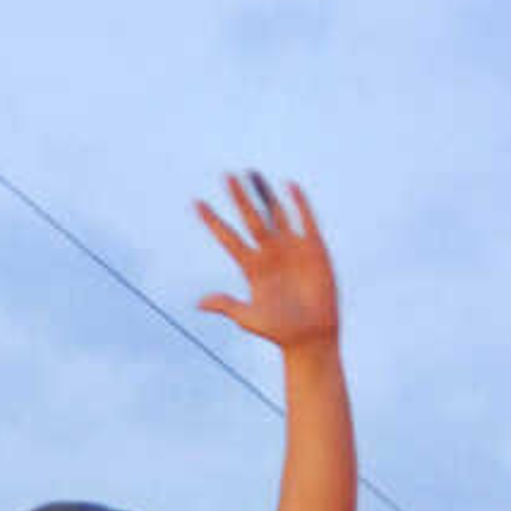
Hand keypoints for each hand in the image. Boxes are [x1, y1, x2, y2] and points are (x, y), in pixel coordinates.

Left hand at [195, 172, 337, 353]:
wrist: (312, 337)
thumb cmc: (279, 331)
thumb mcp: (249, 319)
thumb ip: (227, 306)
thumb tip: (200, 303)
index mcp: (251, 267)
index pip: (228, 238)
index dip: (212, 221)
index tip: (196, 203)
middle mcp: (269, 253)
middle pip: (251, 219)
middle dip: (240, 198)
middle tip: (227, 176)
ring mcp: (291, 248)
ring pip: (275, 214)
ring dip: (265, 194)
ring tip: (254, 173)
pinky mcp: (313, 249)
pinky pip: (305, 221)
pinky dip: (299, 204)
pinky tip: (290, 186)